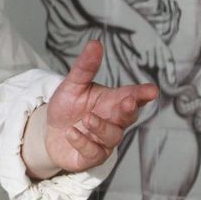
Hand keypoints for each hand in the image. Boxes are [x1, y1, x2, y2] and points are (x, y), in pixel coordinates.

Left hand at [40, 39, 159, 174]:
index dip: (142, 94)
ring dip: (101, 127)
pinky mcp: (91, 156)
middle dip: (129, 110)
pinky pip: (93, 152)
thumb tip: (95, 43)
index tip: (151, 90)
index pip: (132, 96)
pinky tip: (72, 133)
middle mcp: (113, 121)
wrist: (48, 132)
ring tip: (88, 118)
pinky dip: (83, 142)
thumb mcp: (72, 85)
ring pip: (112, 136)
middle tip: (127, 102)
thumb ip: (84, 67)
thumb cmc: (67, 107)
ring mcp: (104, 140)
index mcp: (112, 101)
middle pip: (128, 117)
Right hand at [128, 23, 176, 89]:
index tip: (171, 80)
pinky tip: (137, 59)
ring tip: (142, 59)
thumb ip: (158, 47)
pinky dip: (141, 62)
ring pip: (152, 64)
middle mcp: (159, 47)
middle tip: (155, 72)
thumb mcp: (154, 38)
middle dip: (158, 69)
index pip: (169, 59)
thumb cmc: (143, 31)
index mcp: (162, 45)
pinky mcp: (144, 49)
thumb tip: (159, 59)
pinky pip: (144, 62)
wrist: (136, 24)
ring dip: (147, 64)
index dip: (171, 70)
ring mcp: (152, 49)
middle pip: (161, 64)